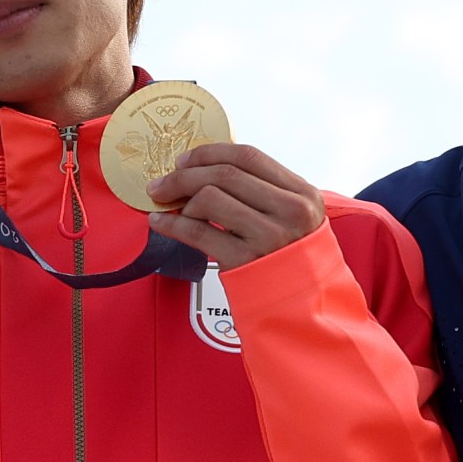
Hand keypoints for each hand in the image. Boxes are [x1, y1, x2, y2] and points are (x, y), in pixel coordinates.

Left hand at [143, 143, 325, 268]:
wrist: (299, 308)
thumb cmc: (288, 260)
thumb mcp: (292, 218)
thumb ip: (260, 192)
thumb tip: (202, 170)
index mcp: (302, 194)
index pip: (248, 156)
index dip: (208, 153)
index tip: (183, 161)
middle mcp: (290, 212)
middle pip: (224, 174)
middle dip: (183, 175)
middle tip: (161, 184)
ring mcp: (268, 236)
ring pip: (209, 198)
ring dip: (180, 201)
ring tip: (171, 210)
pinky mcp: (244, 261)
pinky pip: (197, 232)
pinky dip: (172, 224)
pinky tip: (160, 223)